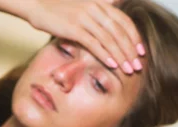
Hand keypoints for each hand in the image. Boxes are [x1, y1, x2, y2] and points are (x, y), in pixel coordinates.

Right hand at [26, 0, 144, 73]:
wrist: (36, 4)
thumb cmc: (58, 8)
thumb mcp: (82, 6)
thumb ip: (99, 10)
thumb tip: (113, 12)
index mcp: (100, 3)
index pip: (123, 21)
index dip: (134, 37)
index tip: (141, 52)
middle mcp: (95, 9)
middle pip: (119, 32)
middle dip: (130, 51)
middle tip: (138, 66)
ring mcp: (85, 18)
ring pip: (109, 40)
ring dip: (121, 56)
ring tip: (129, 69)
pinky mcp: (74, 28)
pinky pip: (94, 44)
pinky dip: (105, 55)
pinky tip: (112, 65)